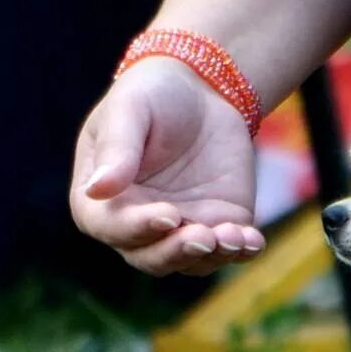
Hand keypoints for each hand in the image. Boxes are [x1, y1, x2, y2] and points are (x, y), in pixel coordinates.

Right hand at [70, 58, 265, 275]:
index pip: (111, 227)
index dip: (138, 227)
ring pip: (191, 260)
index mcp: (100, 200)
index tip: (168, 215)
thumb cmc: (152, 95)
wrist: (202, 90)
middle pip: (150, 257)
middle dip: (177, 252)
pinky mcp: (218, 223)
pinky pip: (229, 248)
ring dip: (213, 256)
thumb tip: (97, 189)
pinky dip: (241, 250)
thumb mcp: (130, 110)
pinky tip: (253, 240)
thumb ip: (116, 149)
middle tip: (203, 236)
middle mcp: (137, 223)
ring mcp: (180, 227)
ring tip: (235, 237)